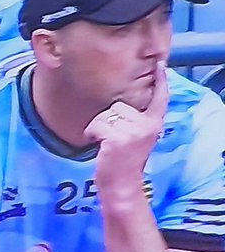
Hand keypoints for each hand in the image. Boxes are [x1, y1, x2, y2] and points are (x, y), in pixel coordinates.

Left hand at [85, 66, 168, 202]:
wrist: (121, 186)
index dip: (160, 82)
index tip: (160, 65)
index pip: (160, 99)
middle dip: (108, 119)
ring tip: (106, 144)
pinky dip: (91, 133)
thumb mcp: (135, 138)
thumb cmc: (122, 161)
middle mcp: (147, 125)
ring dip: (98, 127)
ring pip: (105, 115)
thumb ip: (134, 121)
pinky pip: (96, 125)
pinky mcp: (118, 139)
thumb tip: (119, 106)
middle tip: (112, 139)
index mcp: (154, 124)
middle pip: (118, 106)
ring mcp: (133, 132)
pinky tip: (98, 145)